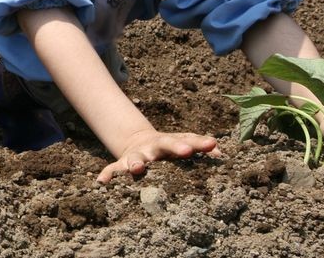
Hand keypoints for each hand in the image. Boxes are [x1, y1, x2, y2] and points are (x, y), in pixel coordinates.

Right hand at [96, 128, 218, 183]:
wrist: (137, 141)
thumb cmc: (167, 147)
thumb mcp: (182, 142)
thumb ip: (199, 145)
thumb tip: (221, 153)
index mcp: (169, 142)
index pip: (187, 140)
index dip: (199, 143)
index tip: (211, 144)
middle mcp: (153, 147)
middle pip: (164, 144)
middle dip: (176, 147)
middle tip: (187, 151)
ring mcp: (136, 155)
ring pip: (135, 158)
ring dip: (136, 163)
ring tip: (137, 169)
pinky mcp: (121, 164)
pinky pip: (112, 169)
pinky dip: (107, 174)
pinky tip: (102, 182)